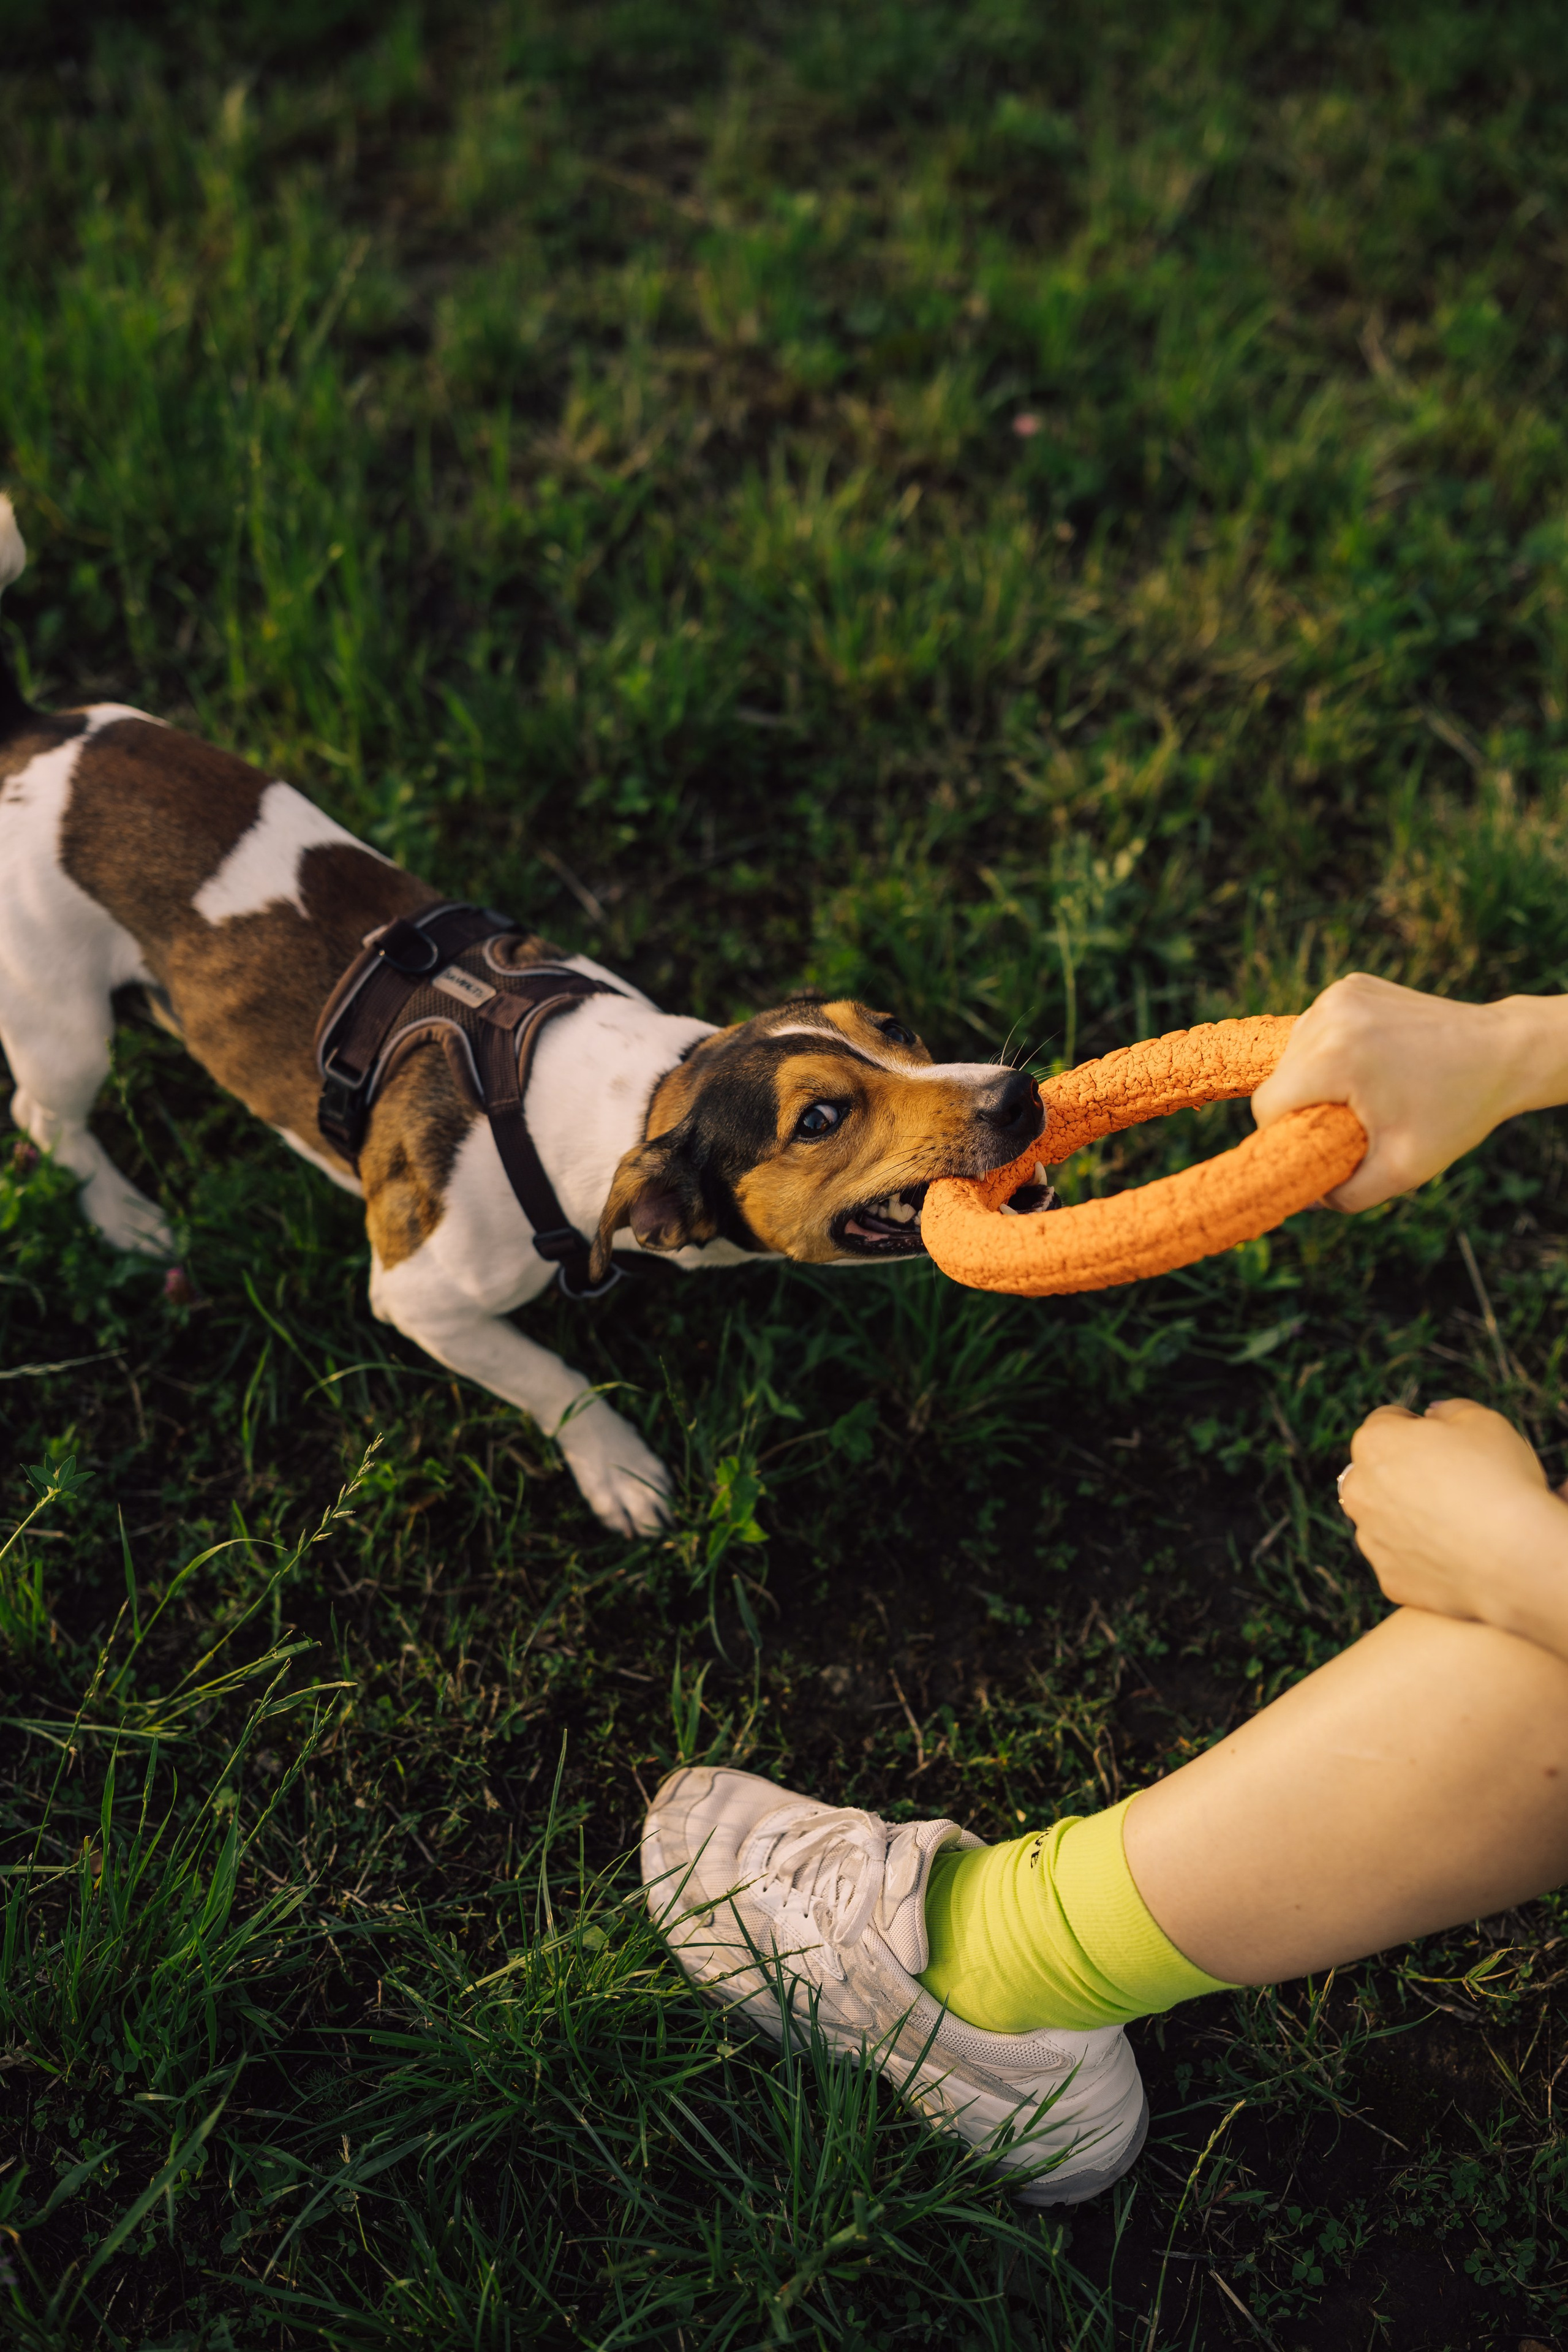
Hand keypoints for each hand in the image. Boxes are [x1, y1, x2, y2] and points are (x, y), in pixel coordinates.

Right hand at [1251, 973, 1539, 1211]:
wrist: (1504, 1051)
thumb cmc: (1456, 1111)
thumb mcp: (1402, 1168)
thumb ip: (1345, 1195)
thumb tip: (1303, 1201)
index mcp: (1335, 1057)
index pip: (1269, 1103)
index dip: (1282, 1134)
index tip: (1316, 1145)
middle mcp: (1331, 1015)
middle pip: (1279, 1076)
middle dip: (1302, 1105)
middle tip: (1346, 1122)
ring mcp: (1341, 994)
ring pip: (1292, 1050)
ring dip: (1312, 1077)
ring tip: (1361, 1091)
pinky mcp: (1351, 985)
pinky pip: (1316, 1027)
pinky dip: (1329, 1049)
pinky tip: (1367, 1062)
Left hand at [1339, 1399, 1567, 1631]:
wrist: (1515, 1556)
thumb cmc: (1500, 1479)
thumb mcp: (1483, 1421)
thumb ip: (1449, 1411)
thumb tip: (1432, 1415)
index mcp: (1374, 1442)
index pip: (1387, 1422)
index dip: (1417, 1429)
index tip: (1444, 1443)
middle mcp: (1358, 1490)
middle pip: (1375, 1472)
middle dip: (1402, 1473)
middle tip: (1449, 1482)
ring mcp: (1370, 1538)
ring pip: (1383, 1519)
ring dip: (1407, 1516)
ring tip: (1454, 1522)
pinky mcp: (1389, 1578)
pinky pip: (1401, 1560)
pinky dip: (1420, 1556)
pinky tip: (1454, 1554)